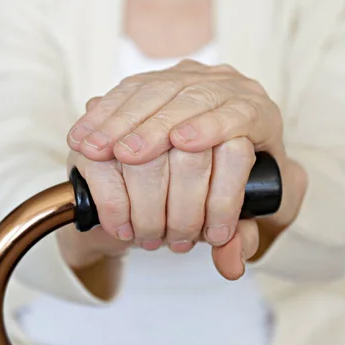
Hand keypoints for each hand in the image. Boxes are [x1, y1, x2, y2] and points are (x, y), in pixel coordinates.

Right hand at [65, 60, 306, 279]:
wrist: (207, 162)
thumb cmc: (228, 191)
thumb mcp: (247, 215)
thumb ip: (242, 238)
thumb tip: (229, 263)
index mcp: (258, 116)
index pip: (239, 116)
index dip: (212, 127)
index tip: (184, 144)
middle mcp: (224, 89)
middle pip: (190, 104)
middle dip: (156, 140)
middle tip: (141, 192)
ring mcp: (183, 81)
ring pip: (151, 96)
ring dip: (122, 129)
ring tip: (100, 155)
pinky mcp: (148, 84)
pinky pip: (120, 95)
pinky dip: (100, 118)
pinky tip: (86, 142)